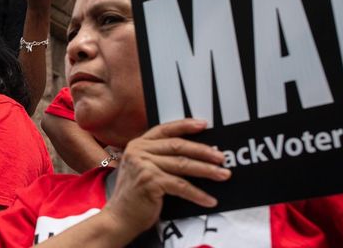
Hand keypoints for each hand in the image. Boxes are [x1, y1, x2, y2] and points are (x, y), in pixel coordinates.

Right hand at [101, 119, 229, 232]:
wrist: (119, 218)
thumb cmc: (134, 196)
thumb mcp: (143, 170)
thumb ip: (159, 158)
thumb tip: (194, 155)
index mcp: (138, 145)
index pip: (165, 129)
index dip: (185, 125)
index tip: (204, 125)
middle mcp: (139, 151)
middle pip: (178, 146)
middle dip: (203, 151)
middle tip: (221, 157)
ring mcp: (143, 165)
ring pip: (183, 165)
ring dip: (207, 171)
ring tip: (223, 175)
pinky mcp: (150, 181)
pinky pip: (181, 186)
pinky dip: (198, 194)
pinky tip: (209, 199)